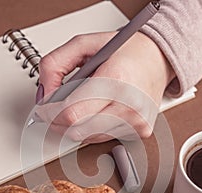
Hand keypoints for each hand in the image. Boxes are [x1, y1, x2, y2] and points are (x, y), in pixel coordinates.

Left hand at [36, 31, 174, 142]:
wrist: (158, 59)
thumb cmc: (127, 51)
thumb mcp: (85, 44)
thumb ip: (55, 64)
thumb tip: (44, 94)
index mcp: (115, 80)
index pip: (71, 113)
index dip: (50, 114)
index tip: (43, 110)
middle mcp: (128, 105)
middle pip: (77, 131)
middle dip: (58, 122)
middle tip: (54, 110)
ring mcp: (136, 122)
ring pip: (88, 138)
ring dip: (77, 125)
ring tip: (82, 105)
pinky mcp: (140, 131)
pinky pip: (103, 138)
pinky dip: (93, 128)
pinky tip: (98, 111)